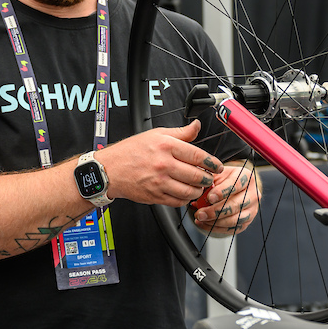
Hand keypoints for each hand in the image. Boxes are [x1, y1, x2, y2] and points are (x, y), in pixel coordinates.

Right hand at [98, 120, 223, 206]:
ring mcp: (159, 182)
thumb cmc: (131, 151)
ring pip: (189, 191)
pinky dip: (185, 200)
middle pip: (196, 175)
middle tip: (209, 177)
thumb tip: (197, 126)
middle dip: (208, 178)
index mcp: (166, 146)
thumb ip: (180, 133)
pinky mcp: (155, 196)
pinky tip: (185, 194)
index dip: (212, 162)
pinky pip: (177, 202)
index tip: (218, 166)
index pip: (198, 156)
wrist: (110, 169)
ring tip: (199, 187)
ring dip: (198, 191)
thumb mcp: (156, 134)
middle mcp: (164, 164)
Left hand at [188, 162, 260, 237]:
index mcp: (246, 177)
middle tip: (200, 213)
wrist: (231, 189)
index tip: (209, 198)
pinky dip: (216, 228)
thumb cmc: (222, 180)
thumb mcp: (216, 175)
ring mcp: (252, 210)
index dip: (222, 192)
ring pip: (235, 219)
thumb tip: (199, 191)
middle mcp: (253, 193)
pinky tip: (204, 224)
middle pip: (236, 205)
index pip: (236, 184)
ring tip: (200, 219)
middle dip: (215, 211)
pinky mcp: (247, 222)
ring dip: (215, 222)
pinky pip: (232, 229)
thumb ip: (209, 181)